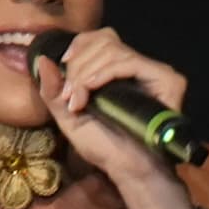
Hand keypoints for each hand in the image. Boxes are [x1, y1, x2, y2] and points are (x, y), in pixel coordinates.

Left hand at [39, 25, 197, 208]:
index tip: (64, 67)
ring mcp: (153, 73)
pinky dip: (104, 72)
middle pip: (104, 40)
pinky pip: (129, 62)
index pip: (99, 38)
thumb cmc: (105, 149)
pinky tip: (93, 88)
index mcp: (116, 72)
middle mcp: (136, 69)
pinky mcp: (167, 80)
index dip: (80, 46)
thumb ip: (53, 92)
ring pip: (113, 49)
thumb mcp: (69, 119)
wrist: (130, 169)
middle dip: (78, 65)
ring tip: (80, 100)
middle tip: (71, 96)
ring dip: (86, 72)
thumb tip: (41, 60)